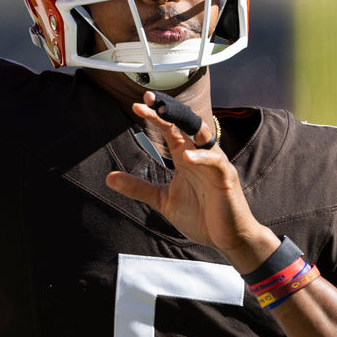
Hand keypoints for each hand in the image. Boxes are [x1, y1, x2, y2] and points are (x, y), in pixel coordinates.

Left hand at [105, 93, 278, 270]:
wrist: (228, 238)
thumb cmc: (200, 216)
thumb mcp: (162, 200)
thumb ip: (138, 187)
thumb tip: (108, 178)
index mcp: (185, 157)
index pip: (170, 129)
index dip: (155, 116)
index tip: (137, 105)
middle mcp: (200, 155)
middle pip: (184, 124)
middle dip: (168, 109)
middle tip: (149, 98)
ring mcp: (214, 164)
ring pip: (202, 135)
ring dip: (184, 122)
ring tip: (164, 114)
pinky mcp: (226, 177)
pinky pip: (214, 161)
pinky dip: (202, 157)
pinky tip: (187, 157)